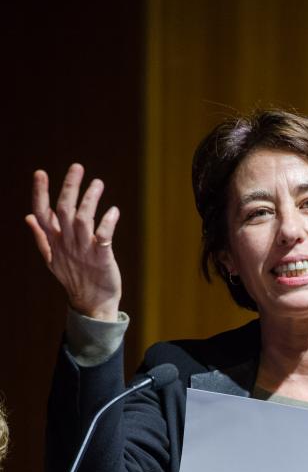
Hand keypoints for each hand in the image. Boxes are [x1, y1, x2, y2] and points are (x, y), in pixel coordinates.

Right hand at [25, 163, 121, 320]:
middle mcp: (67, 244)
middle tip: (77, 167)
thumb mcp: (52, 259)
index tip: (40, 173)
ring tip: (98, 183)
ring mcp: (84, 252)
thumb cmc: (74, 279)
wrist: (92, 305)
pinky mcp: (102, 259)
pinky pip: (104, 237)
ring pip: (83, 219)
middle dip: (69, 187)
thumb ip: (42, 237)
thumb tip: (28, 216)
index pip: (42, 214)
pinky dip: (108, 222)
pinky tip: (114, 211)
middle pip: (64, 210)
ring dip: (90, 199)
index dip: (40, 193)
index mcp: (55, 242)